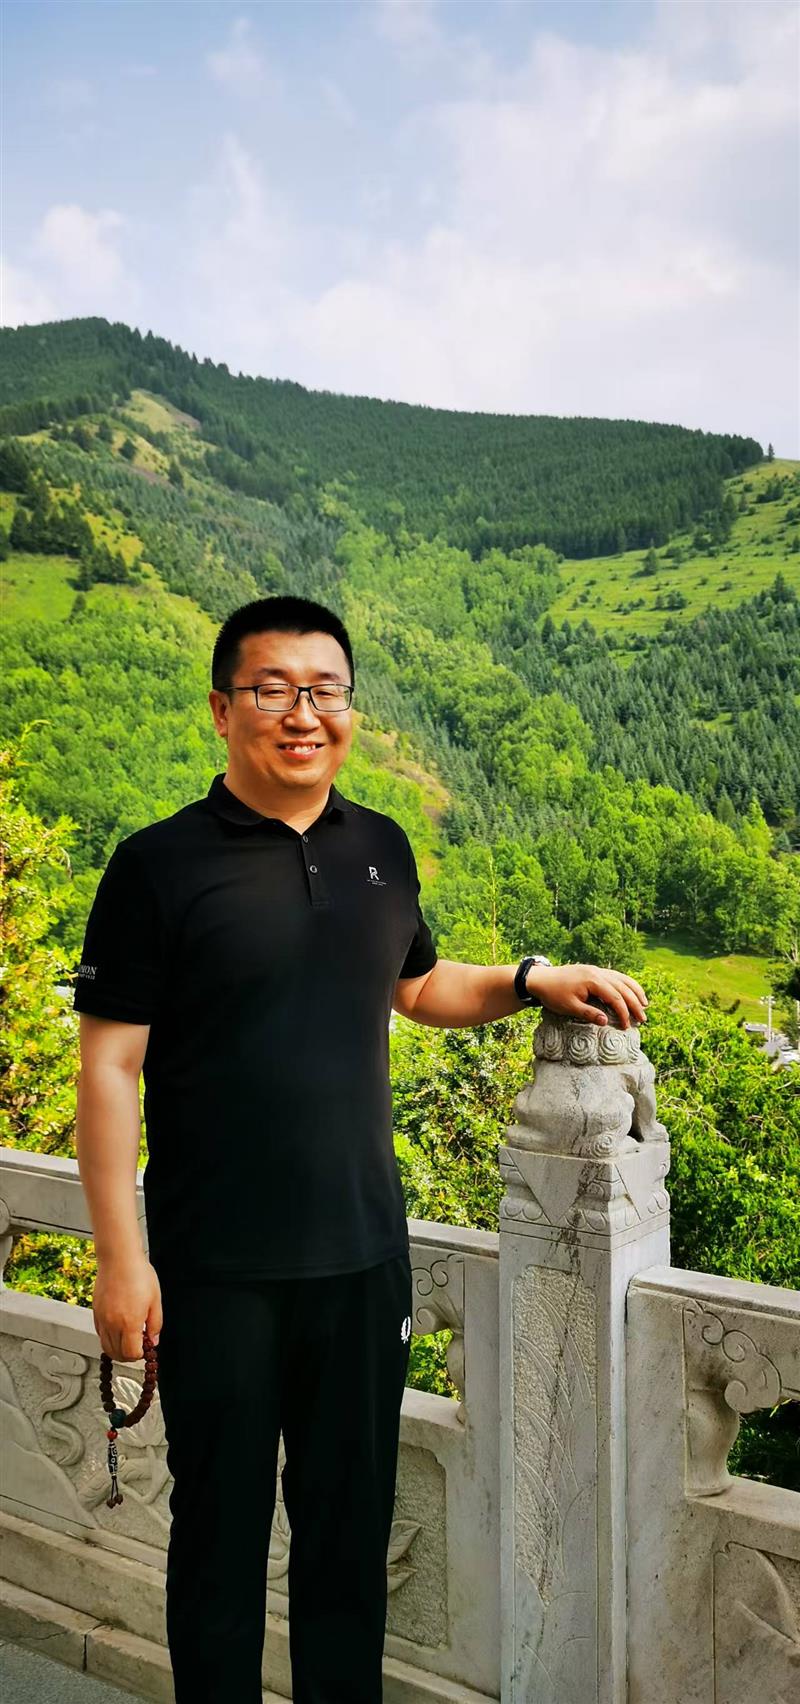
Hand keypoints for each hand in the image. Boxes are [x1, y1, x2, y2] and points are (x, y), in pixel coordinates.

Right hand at [92, 1254, 162, 1362]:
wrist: (119, 1258)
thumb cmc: (138, 1273)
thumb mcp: (155, 1299)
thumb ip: (155, 1324)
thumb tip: (153, 1340)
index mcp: (129, 1322)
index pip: (131, 1354)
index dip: (139, 1354)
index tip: (145, 1348)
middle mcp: (112, 1323)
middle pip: (117, 1354)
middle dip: (129, 1355)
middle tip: (137, 1346)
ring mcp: (102, 1319)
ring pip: (105, 1346)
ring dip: (117, 1349)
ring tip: (128, 1339)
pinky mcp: (95, 1312)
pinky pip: (100, 1334)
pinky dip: (108, 1338)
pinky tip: (118, 1329)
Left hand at [527, 963, 647, 1028]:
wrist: (540, 979)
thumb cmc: (553, 994)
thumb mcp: (569, 1007)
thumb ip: (588, 1013)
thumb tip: (606, 1021)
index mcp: (593, 981)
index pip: (615, 997)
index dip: (624, 1012)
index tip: (627, 1026)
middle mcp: (598, 972)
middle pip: (623, 987)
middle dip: (635, 1003)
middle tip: (643, 1019)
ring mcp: (596, 970)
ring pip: (622, 979)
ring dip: (634, 991)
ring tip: (645, 1003)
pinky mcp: (593, 971)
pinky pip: (615, 975)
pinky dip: (626, 983)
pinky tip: (631, 991)